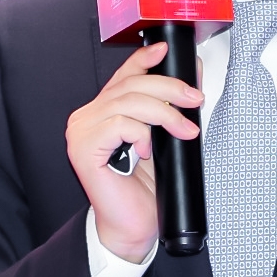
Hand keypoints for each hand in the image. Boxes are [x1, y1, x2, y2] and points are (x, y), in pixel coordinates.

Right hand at [67, 40, 200, 262]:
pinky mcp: (83, 148)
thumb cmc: (146, 189)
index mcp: (102, 112)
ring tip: (185, 130)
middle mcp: (87, 117)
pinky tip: (148, 149)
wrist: (135, 227)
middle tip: (195, 99)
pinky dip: (141, 132)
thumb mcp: (162, 139)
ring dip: (164, 112)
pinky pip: (119, 123)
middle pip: (129, 85)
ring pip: (128, 101)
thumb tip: (190, 76)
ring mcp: (81, 132)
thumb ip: (167, 109)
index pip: (122, 75)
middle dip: (168, 87)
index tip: (167, 50)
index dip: (143, 59)